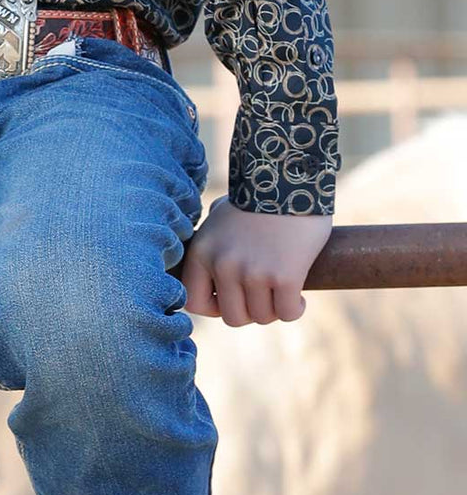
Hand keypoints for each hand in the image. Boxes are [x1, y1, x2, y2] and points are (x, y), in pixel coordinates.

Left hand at [180, 194, 332, 324]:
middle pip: (233, 317)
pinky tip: (298, 292)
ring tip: (281, 285)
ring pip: (263, 317)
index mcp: (203, 251)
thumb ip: (214, 247)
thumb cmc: (257, 199)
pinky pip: (288, 313)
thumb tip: (212, 274)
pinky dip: (295, 307)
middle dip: (251, 309)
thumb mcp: (220, 220)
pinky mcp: (284, 277)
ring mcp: (253, 272)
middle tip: (263, 293)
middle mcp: (223, 264)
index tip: (232, 298)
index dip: (215, 307)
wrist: (288, 177)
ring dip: (274, 306)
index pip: (194, 302)